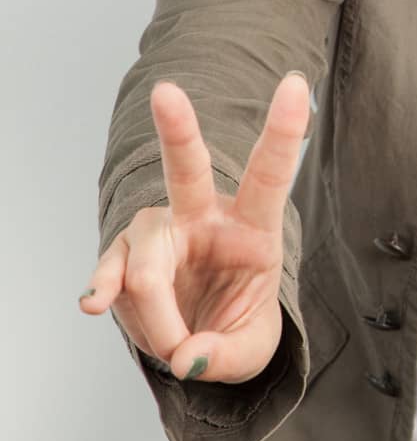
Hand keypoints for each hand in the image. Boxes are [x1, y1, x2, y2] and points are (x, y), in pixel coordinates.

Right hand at [79, 73, 309, 383]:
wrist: (199, 345)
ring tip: (174, 347)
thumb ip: (225, 355)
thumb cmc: (235, 329)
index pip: (271, 174)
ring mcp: (160, 234)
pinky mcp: (125, 259)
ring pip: (146, 261)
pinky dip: (104, 290)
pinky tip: (96, 304)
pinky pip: (111, 273)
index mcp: (254, 228)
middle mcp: (204, 218)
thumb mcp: (250, 353)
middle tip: (166, 93)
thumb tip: (187, 356)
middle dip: (178, 129)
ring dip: (157, 317)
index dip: (283, 131)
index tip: (295, 84)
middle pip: (188, 170)